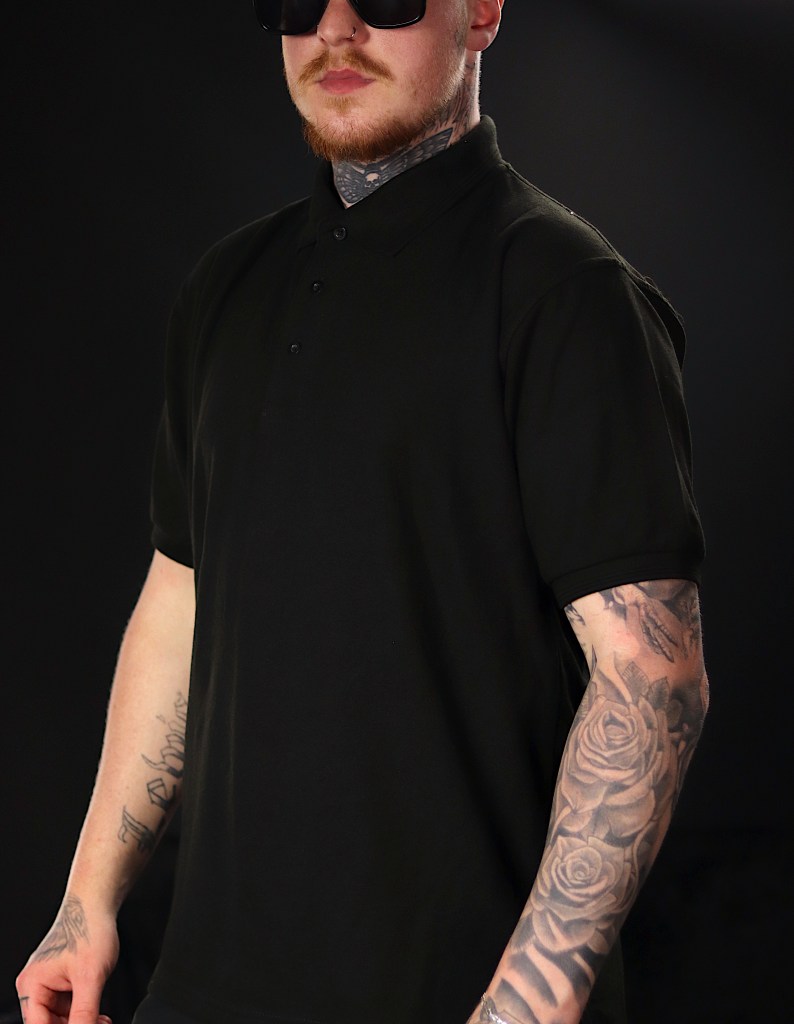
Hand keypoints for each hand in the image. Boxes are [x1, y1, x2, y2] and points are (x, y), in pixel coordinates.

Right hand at [16, 893, 118, 1023]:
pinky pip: (68, 1006)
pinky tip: (98, 1013)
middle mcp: (35, 985)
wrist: (97, 903)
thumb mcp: (90, 976)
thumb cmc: (88, 928)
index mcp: (31, 986)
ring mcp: (48, 982)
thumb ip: (85, 1011)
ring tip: (102, 1020)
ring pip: (61, 1018)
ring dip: (82, 1021)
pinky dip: (84, 1011)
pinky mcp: (61, 979)